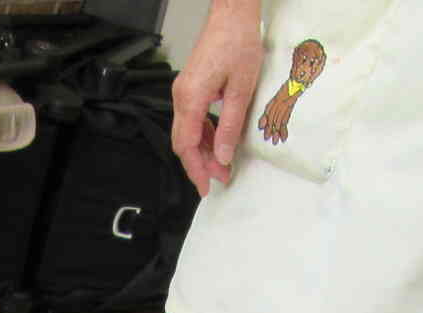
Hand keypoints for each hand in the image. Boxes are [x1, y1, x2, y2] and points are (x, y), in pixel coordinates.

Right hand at [171, 3, 262, 196]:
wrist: (231, 15)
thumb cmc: (237, 43)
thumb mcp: (241, 89)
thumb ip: (229, 125)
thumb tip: (222, 155)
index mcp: (191, 98)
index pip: (187, 145)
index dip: (196, 169)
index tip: (206, 187)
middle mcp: (181, 96)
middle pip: (182, 142)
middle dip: (199, 164)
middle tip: (219, 179)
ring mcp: (184, 92)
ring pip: (186, 132)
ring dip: (202, 151)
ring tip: (222, 164)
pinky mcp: (190, 88)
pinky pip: (191, 119)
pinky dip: (202, 135)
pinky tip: (216, 142)